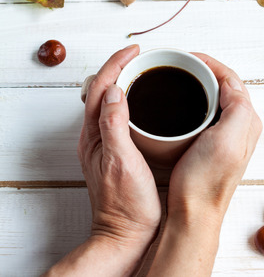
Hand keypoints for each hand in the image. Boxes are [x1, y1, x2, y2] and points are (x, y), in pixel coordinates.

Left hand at [78, 45, 160, 252]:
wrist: (126, 235)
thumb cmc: (125, 205)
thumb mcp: (120, 162)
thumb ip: (114, 125)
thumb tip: (115, 90)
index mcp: (94, 134)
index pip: (100, 87)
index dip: (116, 64)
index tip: (135, 51)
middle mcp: (96, 135)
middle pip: (102, 89)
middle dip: (119, 67)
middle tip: (140, 57)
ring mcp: (106, 141)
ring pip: (111, 101)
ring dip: (125, 81)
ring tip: (144, 71)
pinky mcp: (118, 148)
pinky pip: (121, 114)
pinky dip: (131, 99)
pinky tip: (147, 101)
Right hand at [168, 53, 262, 221]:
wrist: (192, 212)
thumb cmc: (205, 181)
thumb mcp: (228, 139)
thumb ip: (237, 106)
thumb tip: (228, 82)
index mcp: (246, 121)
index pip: (231, 79)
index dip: (209, 64)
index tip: (186, 58)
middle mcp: (239, 126)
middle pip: (224, 86)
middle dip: (203, 71)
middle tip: (180, 65)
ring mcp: (225, 135)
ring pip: (214, 97)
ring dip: (198, 84)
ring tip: (177, 78)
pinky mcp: (210, 143)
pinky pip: (205, 111)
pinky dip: (193, 100)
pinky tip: (178, 102)